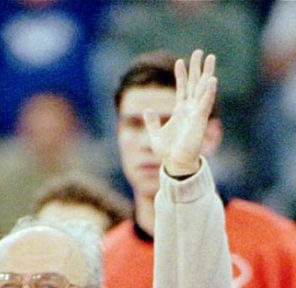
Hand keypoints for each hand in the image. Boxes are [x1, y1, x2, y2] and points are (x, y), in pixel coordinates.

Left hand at [145, 49, 216, 176]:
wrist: (175, 163)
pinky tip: (212, 80)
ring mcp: (197, 113)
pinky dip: (208, 92)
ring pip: (203, 89)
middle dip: (197, 68)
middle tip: (200, 52)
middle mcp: (191, 109)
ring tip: (210, 58)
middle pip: (195, 83)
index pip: (182, 88)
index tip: (180, 61)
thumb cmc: (168, 151)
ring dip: (207, 73)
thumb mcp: (155, 133)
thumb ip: (151, 121)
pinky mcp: (200, 120)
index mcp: (180, 110)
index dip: (181, 75)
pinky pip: (205, 103)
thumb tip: (146, 110)